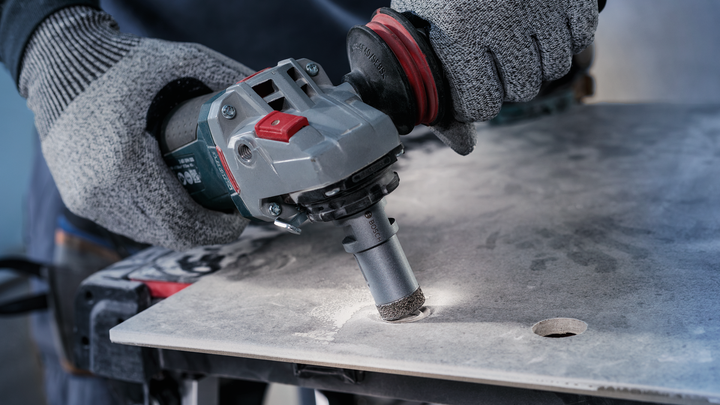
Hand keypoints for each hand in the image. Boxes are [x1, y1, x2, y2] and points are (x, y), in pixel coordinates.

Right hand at [19, 7, 254, 250]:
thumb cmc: (111, 65)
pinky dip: (157, 221)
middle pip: (168, 233)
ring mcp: (87, 199)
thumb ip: (217, 74)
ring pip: (147, 233)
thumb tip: (257, 94)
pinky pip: (128, 224)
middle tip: (230, 219)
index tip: (238, 219)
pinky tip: (178, 208)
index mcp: (123, 163)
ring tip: (209, 213)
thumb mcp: (171, 60)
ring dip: (182, 229)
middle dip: (206, 231)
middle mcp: (100, 191)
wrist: (55, 64)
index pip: (180, 219)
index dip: (215, 227)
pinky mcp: (80, 200)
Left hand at [391, 0, 598, 153]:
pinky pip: (582, 37)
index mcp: (458, 32)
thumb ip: (440, 89)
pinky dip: (566, 37)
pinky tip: (541, 26)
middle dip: (505, 82)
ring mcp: (541, 5)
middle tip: (492, 58)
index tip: (469, 86)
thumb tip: (464, 147)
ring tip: (514, 41)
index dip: (475, 102)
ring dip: (535, 62)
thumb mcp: (424, 30)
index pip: (481, 105)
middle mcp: (503, 20)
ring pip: (553, 69)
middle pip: (521, 90)